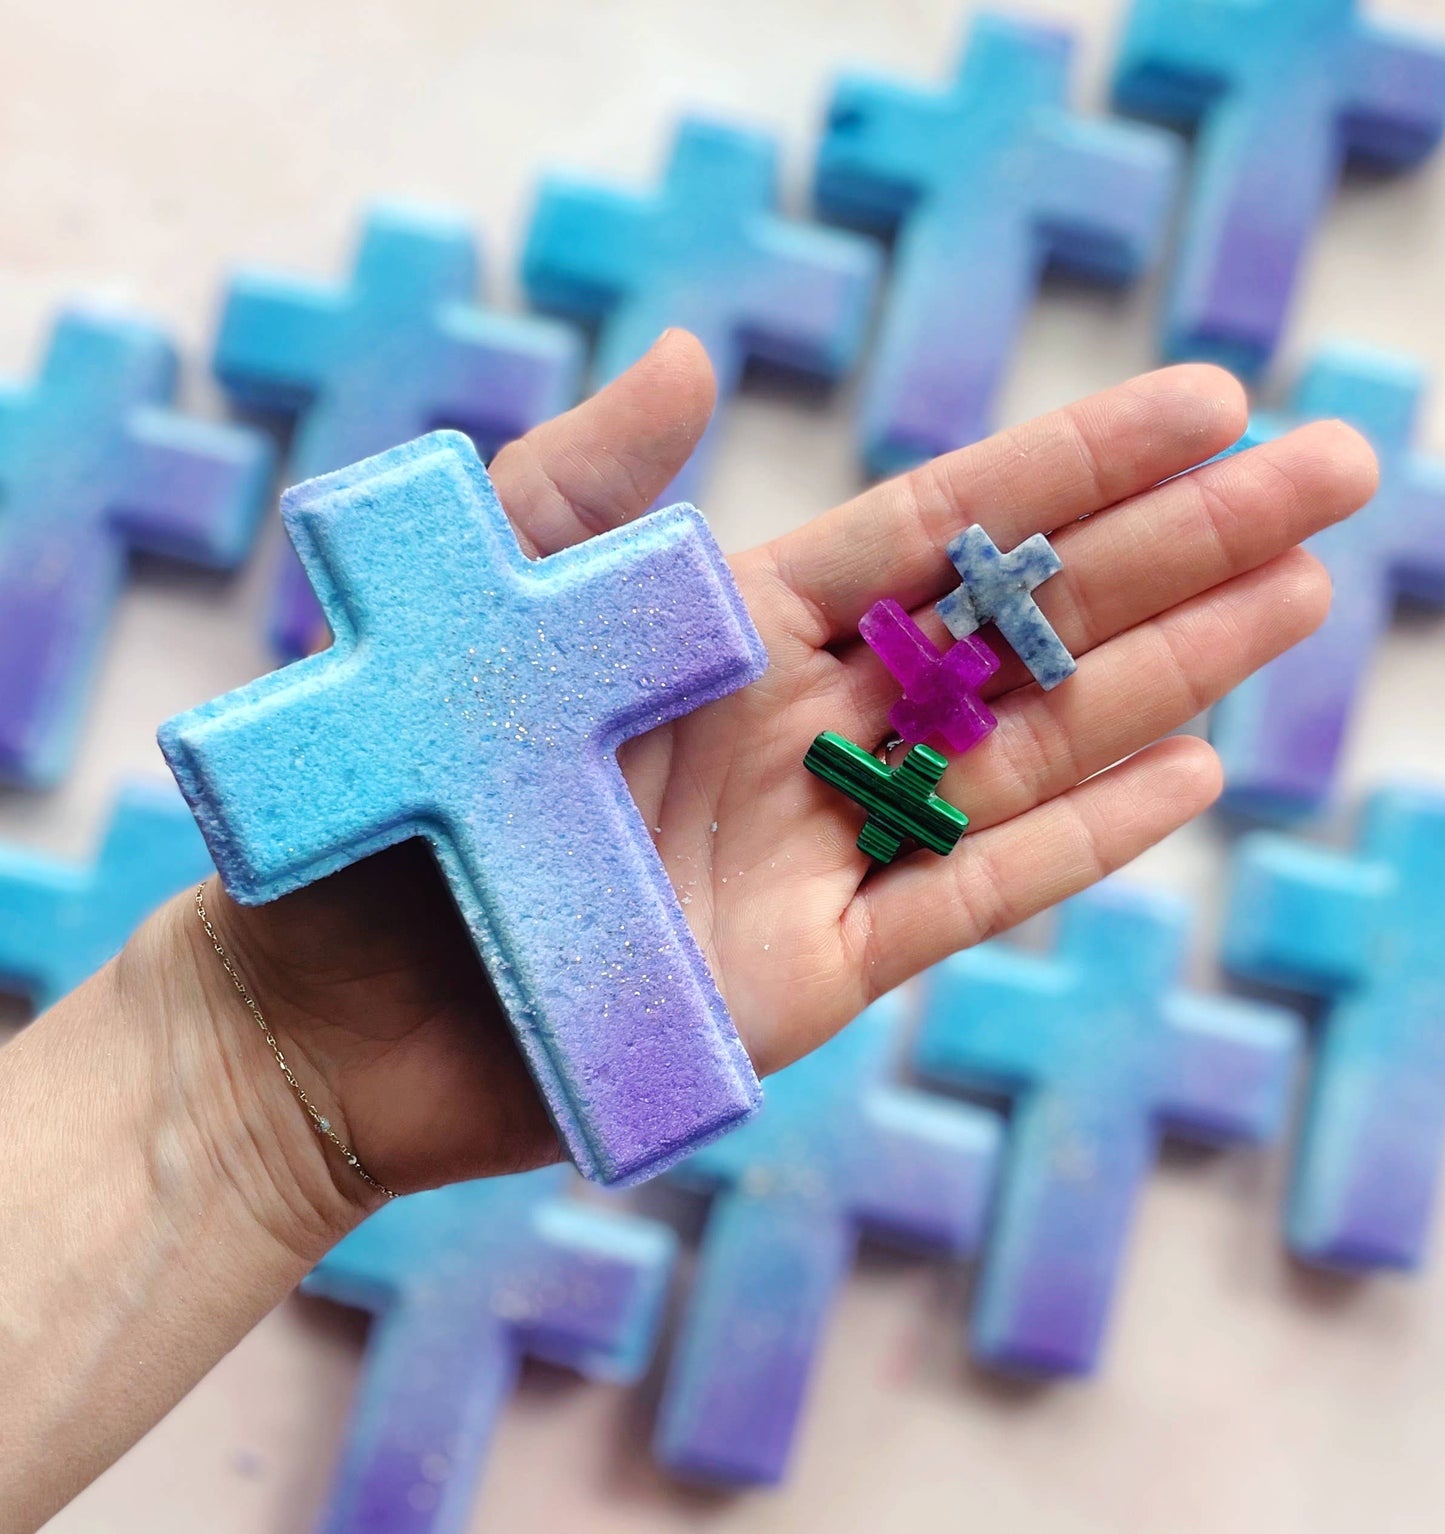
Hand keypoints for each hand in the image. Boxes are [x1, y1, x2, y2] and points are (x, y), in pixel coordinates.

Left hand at [163, 329, 1375, 1212]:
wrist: (331, 997)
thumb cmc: (394, 784)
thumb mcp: (481, 606)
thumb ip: (591, 486)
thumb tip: (698, 355)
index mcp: (738, 627)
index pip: (941, 528)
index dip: (1077, 466)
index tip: (1210, 402)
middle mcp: (803, 726)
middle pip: (1021, 625)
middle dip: (1177, 548)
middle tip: (1332, 473)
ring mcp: (821, 847)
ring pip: (1025, 748)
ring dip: (1164, 675)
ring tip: (1302, 599)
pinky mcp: (811, 971)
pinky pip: (968, 894)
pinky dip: (1077, 838)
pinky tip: (1189, 772)